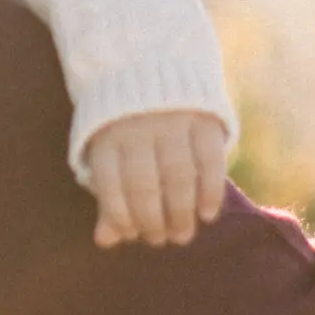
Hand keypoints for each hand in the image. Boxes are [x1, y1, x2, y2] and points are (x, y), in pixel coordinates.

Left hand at [80, 111, 227, 248]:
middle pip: (143, 183)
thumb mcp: (111, 155)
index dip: (121, 215)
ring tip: (182, 234)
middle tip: (161, 239)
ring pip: (177, 175)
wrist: (155, 73)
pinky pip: (209, 161)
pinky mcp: (204, 119)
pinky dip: (209, 192)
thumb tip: (105, 241)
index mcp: (107, 136)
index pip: (109, 183)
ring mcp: (172, 121)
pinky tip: (207, 214)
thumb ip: (110, 198)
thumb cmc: (128, 131)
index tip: (133, 233)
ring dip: (181, 212)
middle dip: (152, 220)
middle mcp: (137, 127)